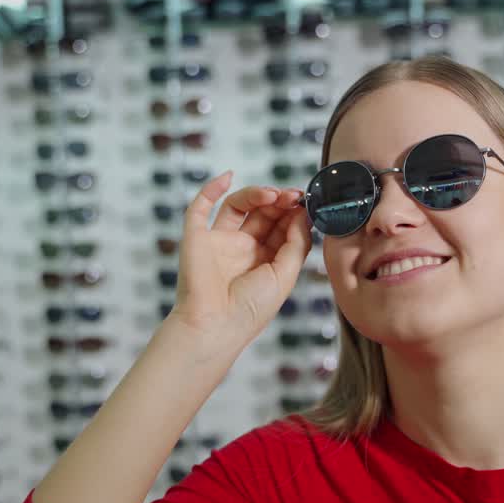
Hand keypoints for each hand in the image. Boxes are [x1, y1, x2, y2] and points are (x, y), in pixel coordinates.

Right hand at [167, 170, 312, 345]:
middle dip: (279, 201)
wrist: (214, 326)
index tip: (307, 202)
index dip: (294, 212)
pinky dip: (211, 189)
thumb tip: (303, 213)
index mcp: (266, 261)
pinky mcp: (197, 237)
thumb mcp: (285, 276)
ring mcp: (219, 242)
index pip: (282, 228)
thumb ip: (296, 243)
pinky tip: (228, 177)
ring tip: (272, 194)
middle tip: (292, 195)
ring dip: (256, 194)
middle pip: (263, 213)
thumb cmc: (251, 309)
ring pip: (238, 206)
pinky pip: (199, 208)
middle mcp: (243, 249)